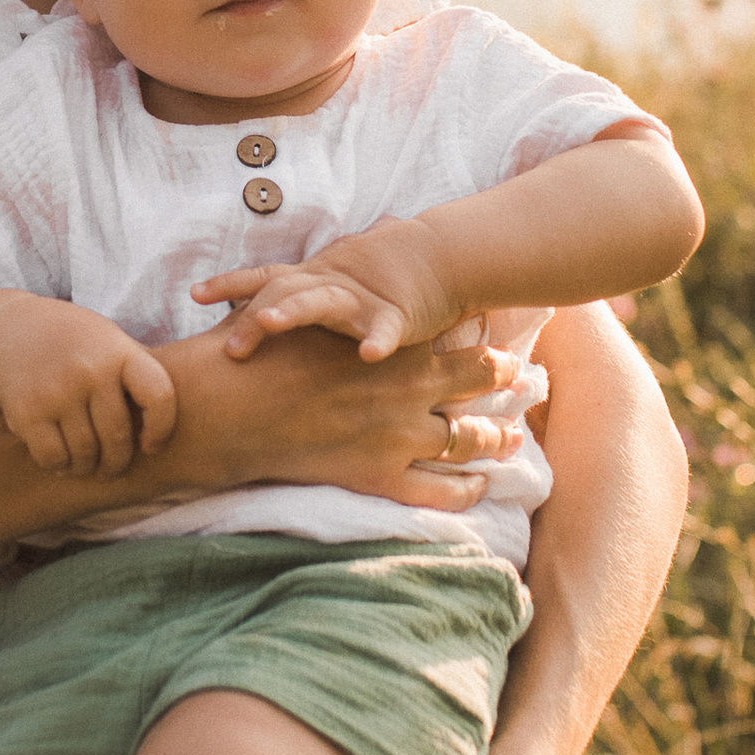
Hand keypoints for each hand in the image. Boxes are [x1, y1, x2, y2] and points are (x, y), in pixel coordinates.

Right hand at [0, 300, 178, 478]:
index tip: (150, 446)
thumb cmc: (74, 343)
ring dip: (87, 466)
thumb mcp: (110, 343)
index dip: (162, 430)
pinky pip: (54, 457)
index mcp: (120, 351)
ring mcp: (57, 390)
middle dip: (117, 462)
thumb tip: (178, 429)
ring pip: (86, 453)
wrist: (8, 328)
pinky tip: (61, 459)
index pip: (159, 398)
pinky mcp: (27, 411)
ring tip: (86, 464)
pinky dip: (60, 465)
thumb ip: (136, 378)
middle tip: (112, 468)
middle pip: (119, 437)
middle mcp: (91, 370)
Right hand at [148, 316, 525, 511]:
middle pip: (478, 382)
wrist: (229, 407)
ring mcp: (399, 435)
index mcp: (394, 346)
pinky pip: (438, 491)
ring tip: (513, 441)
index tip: (498, 341)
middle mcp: (409, 389)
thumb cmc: (259, 354)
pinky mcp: (381, 476)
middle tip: (525, 382)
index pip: (457, 339)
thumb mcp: (298, 304)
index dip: (482, 339)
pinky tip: (479, 489)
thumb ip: (328, 295)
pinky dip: (465, 491)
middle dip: (504, 382)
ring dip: (496, 439)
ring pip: (468, 440)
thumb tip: (334, 263)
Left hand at [194, 213, 455, 362]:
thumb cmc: (381, 274)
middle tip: (229, 347)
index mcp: (311, 279)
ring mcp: (361, 299)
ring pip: (322, 303)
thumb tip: (255, 314)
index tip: (195, 294)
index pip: (262, 278)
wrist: (441, 257)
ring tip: (267, 324)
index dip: (228, 284)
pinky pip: (386, 329)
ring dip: (293, 312)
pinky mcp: (398, 315)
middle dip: (252, 318)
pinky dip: (378, 340)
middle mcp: (329, 285)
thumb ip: (299, 295)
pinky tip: (368, 354)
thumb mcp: (332, 283)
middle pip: (282, 294)